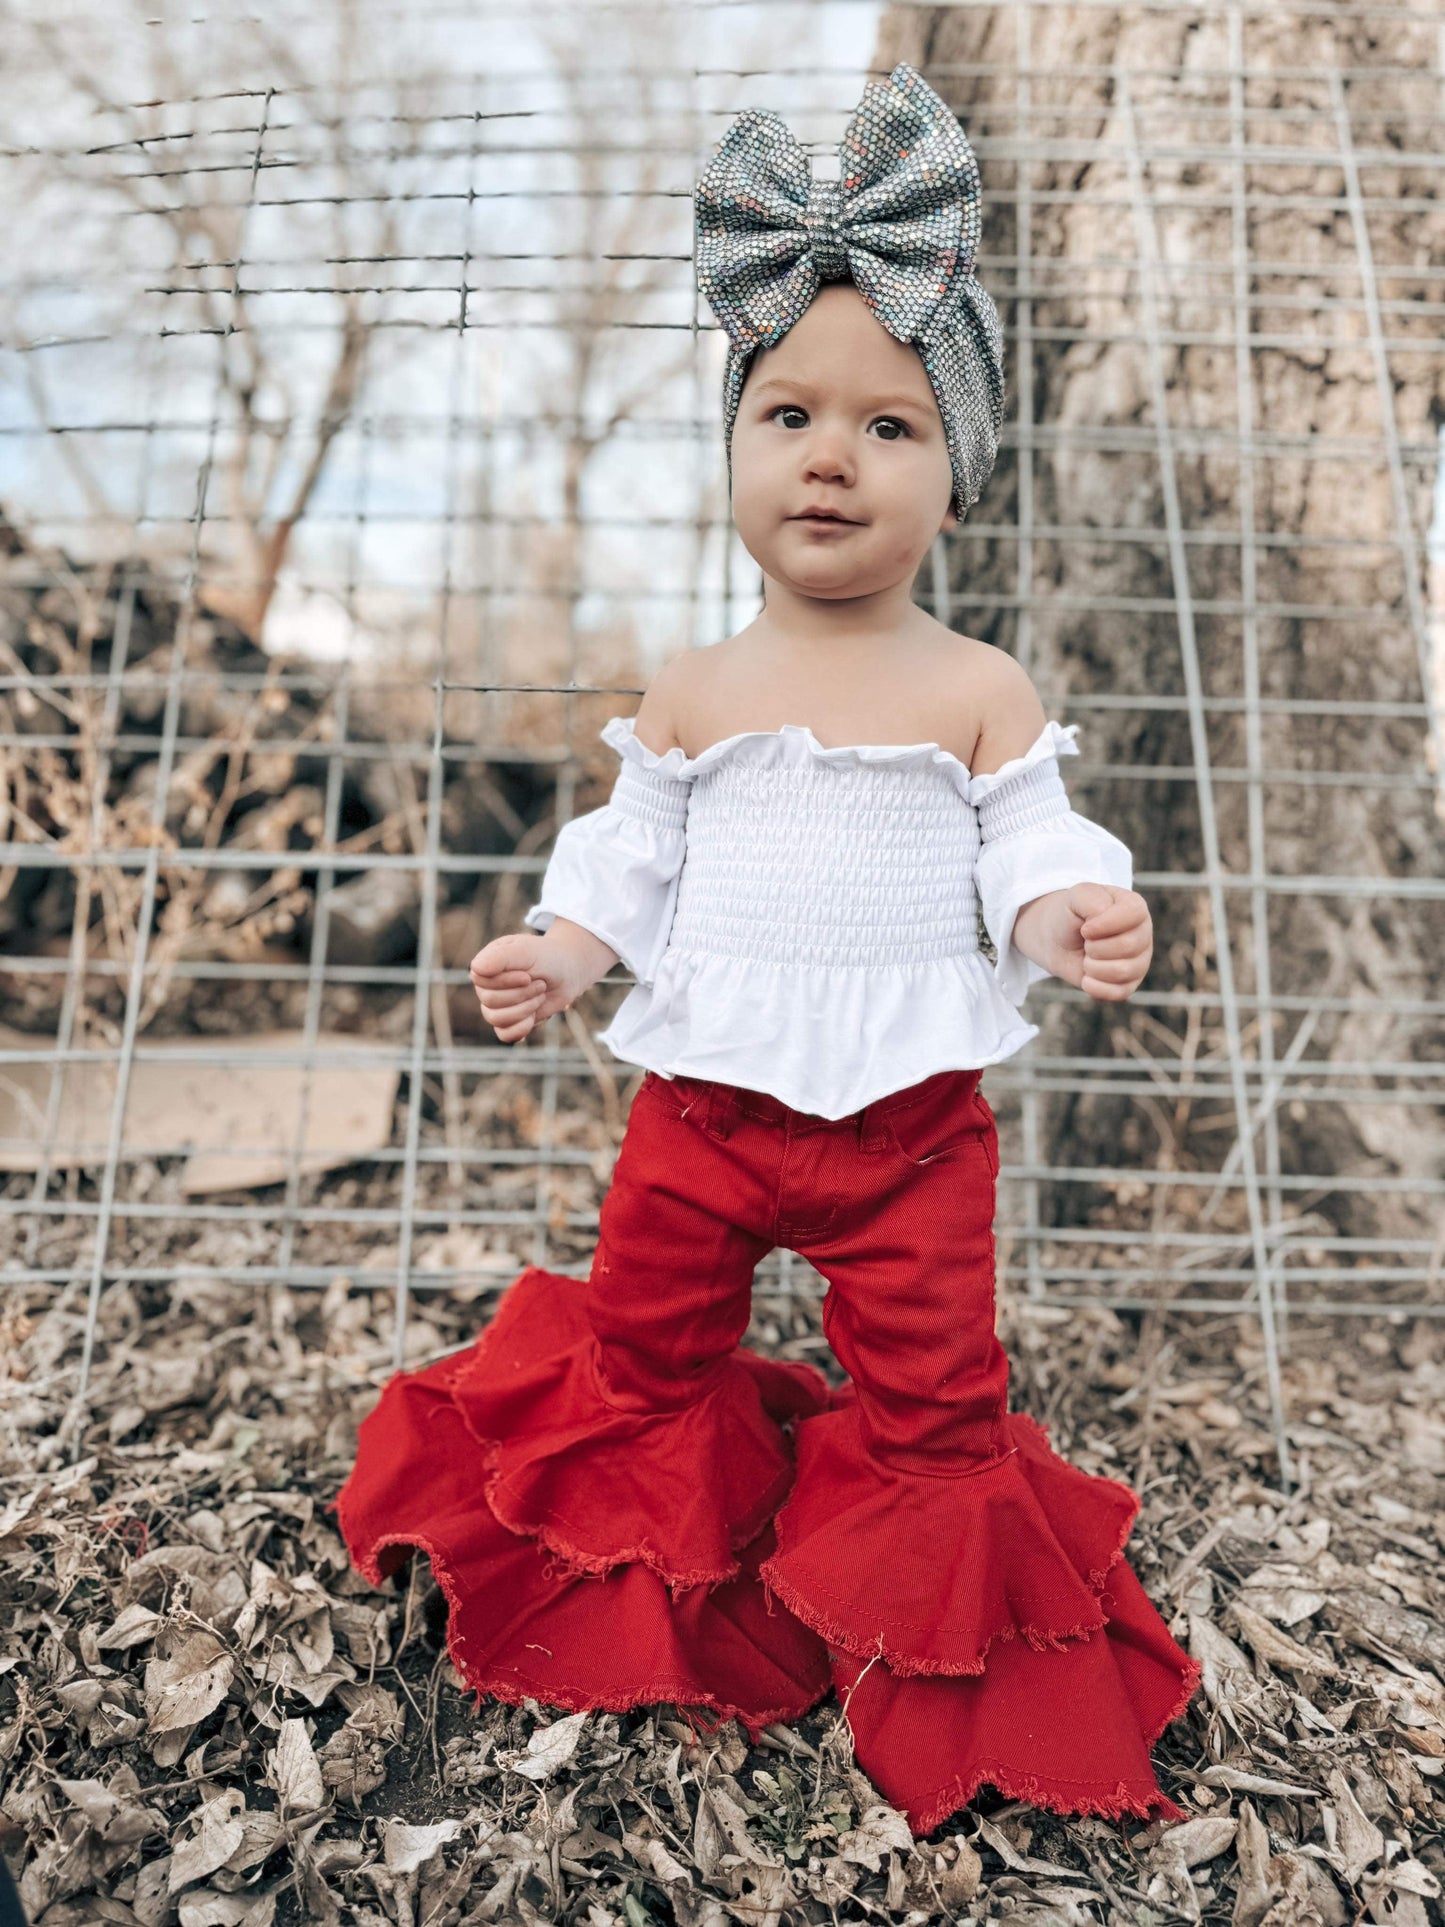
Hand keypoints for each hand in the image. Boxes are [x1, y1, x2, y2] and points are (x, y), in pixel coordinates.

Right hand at [469, 932, 585, 1042]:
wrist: (569, 973)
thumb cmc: (547, 957)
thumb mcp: (526, 951)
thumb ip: (500, 957)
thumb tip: (475, 969)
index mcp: (487, 962)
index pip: (480, 979)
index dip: (505, 982)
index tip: (527, 976)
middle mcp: (487, 984)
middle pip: (490, 1001)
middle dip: (521, 995)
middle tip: (540, 984)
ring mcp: (496, 1004)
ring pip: (495, 1018)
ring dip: (524, 1009)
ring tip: (540, 995)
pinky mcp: (509, 1020)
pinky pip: (503, 1034)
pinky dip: (520, 1029)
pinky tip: (533, 1018)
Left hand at [1014, 882, 1151, 1000]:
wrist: (1055, 940)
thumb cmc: (1069, 915)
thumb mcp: (1075, 896)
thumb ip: (1092, 898)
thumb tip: (1100, 925)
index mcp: (1135, 907)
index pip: (1134, 914)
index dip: (1105, 924)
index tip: (1085, 928)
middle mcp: (1143, 933)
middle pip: (1127, 946)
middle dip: (1094, 947)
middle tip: (1085, 942)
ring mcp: (1139, 960)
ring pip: (1123, 971)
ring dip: (1093, 967)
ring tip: (1086, 957)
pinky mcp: (1129, 983)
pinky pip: (1119, 993)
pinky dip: (1095, 986)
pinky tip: (1086, 977)